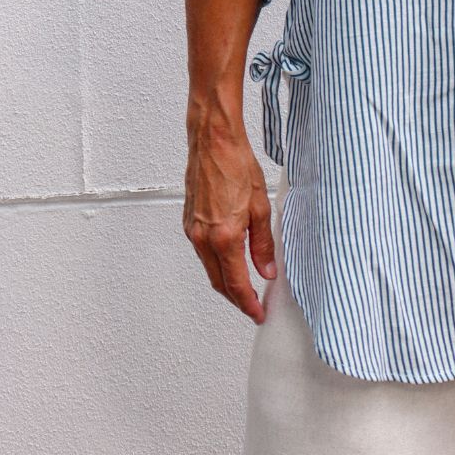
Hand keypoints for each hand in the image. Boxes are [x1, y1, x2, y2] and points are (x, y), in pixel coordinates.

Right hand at [183, 132, 277, 323]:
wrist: (213, 141)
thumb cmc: (237, 165)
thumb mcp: (261, 206)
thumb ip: (263, 244)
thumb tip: (267, 269)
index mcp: (224, 237)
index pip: (236, 284)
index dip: (248, 303)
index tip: (258, 313)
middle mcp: (203, 238)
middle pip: (219, 282)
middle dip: (236, 298)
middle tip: (253, 305)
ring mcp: (192, 231)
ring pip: (209, 268)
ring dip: (225, 281)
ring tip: (245, 285)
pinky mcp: (188, 222)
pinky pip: (202, 252)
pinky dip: (215, 262)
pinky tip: (229, 259)